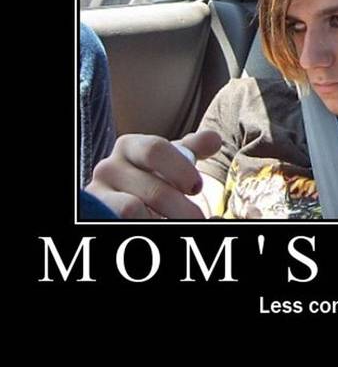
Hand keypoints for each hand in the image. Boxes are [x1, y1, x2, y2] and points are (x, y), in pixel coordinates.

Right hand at [86, 130, 221, 218]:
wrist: (122, 199)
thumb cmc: (154, 176)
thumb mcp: (173, 160)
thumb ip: (193, 148)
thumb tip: (214, 140)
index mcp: (130, 146)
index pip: (156, 150)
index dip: (182, 170)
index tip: (197, 188)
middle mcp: (108, 166)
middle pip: (153, 189)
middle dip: (182, 208)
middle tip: (198, 218)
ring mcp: (98, 193)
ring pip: (132, 210)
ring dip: (164, 220)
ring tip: (178, 224)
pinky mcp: (94, 213)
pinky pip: (122, 221)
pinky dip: (146, 225)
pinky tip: (159, 227)